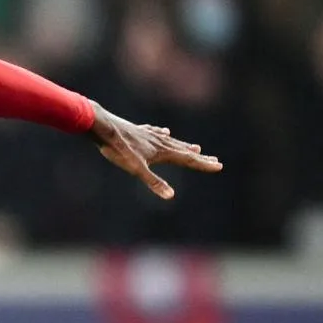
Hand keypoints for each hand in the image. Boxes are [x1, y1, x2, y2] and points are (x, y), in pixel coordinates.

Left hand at [89, 104, 221, 198]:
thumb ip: (154, 182)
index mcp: (162, 152)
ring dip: (184, 146)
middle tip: (214, 159)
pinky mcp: (138, 130)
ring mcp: (149, 134)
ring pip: (171, 142)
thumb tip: (171, 196)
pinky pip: (156, 133)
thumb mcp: (136, 169)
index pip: (188, 160)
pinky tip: (164, 132)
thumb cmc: (119, 149)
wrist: (103, 126)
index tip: (219, 166)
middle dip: (199, 157)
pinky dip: (164, 135)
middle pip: (183, 150)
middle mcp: (160, 141)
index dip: (203, 164)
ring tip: (195, 147)